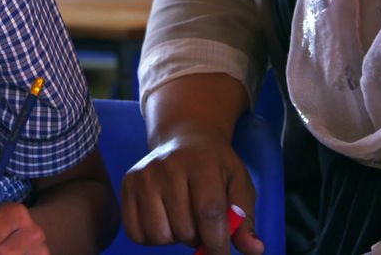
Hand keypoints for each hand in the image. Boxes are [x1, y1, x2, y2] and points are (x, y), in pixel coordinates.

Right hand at [120, 127, 263, 254]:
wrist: (184, 138)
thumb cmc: (215, 165)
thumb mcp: (239, 184)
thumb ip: (245, 217)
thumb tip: (254, 249)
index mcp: (202, 163)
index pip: (209, 213)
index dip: (217, 242)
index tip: (221, 252)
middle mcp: (168, 167)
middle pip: (184, 229)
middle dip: (198, 237)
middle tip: (201, 223)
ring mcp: (143, 176)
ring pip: (159, 234)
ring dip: (174, 238)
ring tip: (182, 221)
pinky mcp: (127, 185)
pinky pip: (135, 232)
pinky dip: (151, 237)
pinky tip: (163, 221)